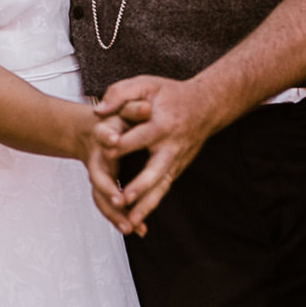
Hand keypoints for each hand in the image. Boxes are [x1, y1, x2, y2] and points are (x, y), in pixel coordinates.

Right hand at [77, 108, 136, 234]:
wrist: (92, 130)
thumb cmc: (114, 116)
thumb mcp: (123, 107)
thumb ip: (133, 106)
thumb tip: (147, 107)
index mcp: (101, 137)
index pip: (103, 137)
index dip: (108, 138)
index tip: (115, 142)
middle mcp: (98, 160)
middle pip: (99, 178)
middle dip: (109, 190)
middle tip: (121, 201)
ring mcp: (101, 177)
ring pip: (103, 198)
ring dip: (116, 213)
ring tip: (131, 227)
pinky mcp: (107, 189)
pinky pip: (112, 206)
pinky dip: (124, 218)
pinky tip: (140, 230)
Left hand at [93, 73, 221, 232]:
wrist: (207, 105)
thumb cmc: (170, 94)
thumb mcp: (146, 84)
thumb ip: (120, 93)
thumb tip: (98, 112)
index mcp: (162, 124)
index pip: (139, 136)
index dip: (120, 143)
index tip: (103, 150)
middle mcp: (171, 146)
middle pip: (156, 170)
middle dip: (140, 185)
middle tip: (124, 198)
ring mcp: (177, 160)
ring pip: (161, 186)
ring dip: (147, 205)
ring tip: (131, 222)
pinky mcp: (177, 168)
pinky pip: (163, 189)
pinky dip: (151, 204)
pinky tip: (137, 220)